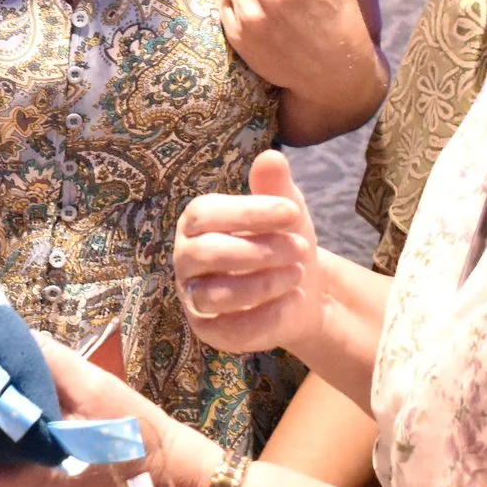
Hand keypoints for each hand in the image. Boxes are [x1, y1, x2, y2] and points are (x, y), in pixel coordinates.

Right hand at [174, 150, 328, 355]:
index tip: (291, 212)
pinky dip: (265, 314)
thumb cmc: (283, 243)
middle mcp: (187, 259)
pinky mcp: (209, 331)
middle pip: (206, 253)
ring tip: (298, 274)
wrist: (300, 292)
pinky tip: (293, 299)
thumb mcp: (285, 213)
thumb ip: (275, 187)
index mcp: (196, 224)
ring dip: (263, 283)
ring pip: (215, 293)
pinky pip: (230, 328)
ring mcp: (194, 297)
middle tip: (300, 247)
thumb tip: (272, 155)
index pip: (205, 214)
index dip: (247, 212)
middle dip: (258, 250)